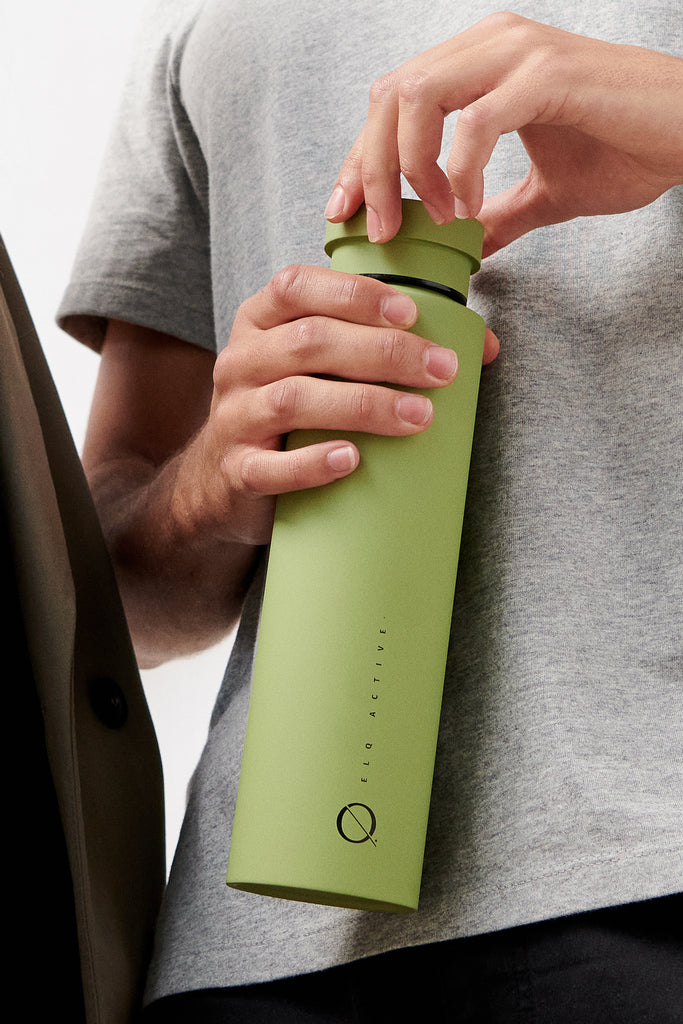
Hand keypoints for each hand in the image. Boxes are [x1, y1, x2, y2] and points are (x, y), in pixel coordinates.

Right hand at [176, 264, 471, 547]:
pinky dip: (313, 464)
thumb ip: (381, 346)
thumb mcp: (320, 368)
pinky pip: (270, 467)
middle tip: (441, 371)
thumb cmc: (291, 413)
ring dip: (364, 405)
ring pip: (294, 400)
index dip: (355, 295)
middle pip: (310, 342)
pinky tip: (351, 460)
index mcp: (260, 322)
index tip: (412, 313)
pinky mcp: (237, 471)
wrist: (225, 481)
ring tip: (418, 417)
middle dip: (383, 352)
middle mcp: (241, 362)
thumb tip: (481, 349)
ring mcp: (234, 417)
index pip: (297, 287)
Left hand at [326, 13, 682, 254]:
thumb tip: (469, 246)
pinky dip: (458, 174)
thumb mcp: (544, 194)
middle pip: (390, 95)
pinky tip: (465, 212)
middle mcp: (490, 46)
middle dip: (367, 168)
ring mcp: (517, 54)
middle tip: (377, 228)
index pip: (392, 101)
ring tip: (429, 222)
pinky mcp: (547, 76)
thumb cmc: (625, 151)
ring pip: (418, 97)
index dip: (359, 158)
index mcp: (480, 65)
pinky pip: (475, 123)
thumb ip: (497, 213)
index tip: (346, 212)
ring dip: (406, 168)